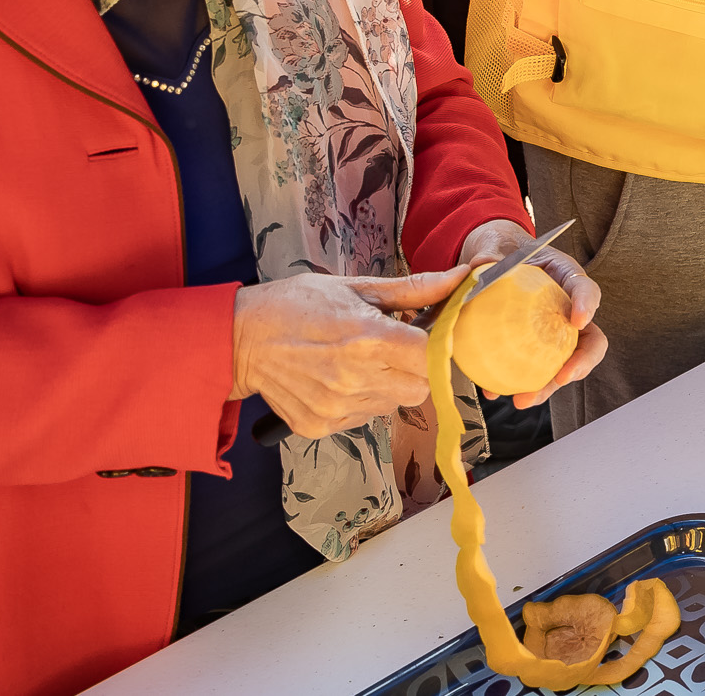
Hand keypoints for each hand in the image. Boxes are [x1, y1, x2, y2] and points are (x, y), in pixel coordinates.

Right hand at [231, 267, 469, 437]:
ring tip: (361, 360)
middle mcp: (355, 380)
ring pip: (394, 404)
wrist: (241, 339)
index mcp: (368, 339)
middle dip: (418, 368)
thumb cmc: (298, 305)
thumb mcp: (356, 288)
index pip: (435, 358)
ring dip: (390, 384)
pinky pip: (364, 419)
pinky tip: (341, 378)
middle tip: (395, 347)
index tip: (438, 339)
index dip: (443, 349)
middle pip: (421, 387)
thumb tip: (463, 278)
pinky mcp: (320, 427)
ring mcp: (336, 408)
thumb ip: (414, 290)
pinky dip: (363, 400)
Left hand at [458, 219, 607, 409]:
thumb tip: (478, 266)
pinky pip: (530, 371)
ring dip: (547, 387)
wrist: (491, 262)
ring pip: (562, 364)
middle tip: (562, 377)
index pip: (586, 289)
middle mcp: (566, 309)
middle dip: (581, 363)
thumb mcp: (497, 246)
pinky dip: (515, 384)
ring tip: (523, 400)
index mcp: (565, 278)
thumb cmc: (503, 250)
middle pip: (588, 340)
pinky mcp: (532, 350)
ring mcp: (551, 333)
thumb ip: (490, 255)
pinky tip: (492, 392)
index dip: (588, 304)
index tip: (579, 320)